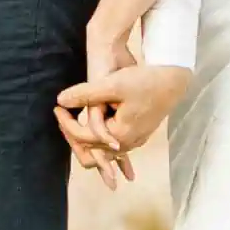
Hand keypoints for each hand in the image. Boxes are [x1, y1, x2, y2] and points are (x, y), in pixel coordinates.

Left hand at [57, 62, 192, 181]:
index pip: (83, 137)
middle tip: (61, 115)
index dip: (66, 124)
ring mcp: (134, 140)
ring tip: (71, 118)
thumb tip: (60, 100)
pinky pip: (112, 141)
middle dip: (73, 134)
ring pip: (101, 147)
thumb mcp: (112, 85)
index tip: (56, 109)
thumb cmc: (144, 81)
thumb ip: (86, 93)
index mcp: (119, 135)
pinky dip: (98, 136)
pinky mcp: (138, 133)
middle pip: (91, 149)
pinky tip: (90, 124)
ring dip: (85, 135)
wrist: (173, 80)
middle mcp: (126, 143)